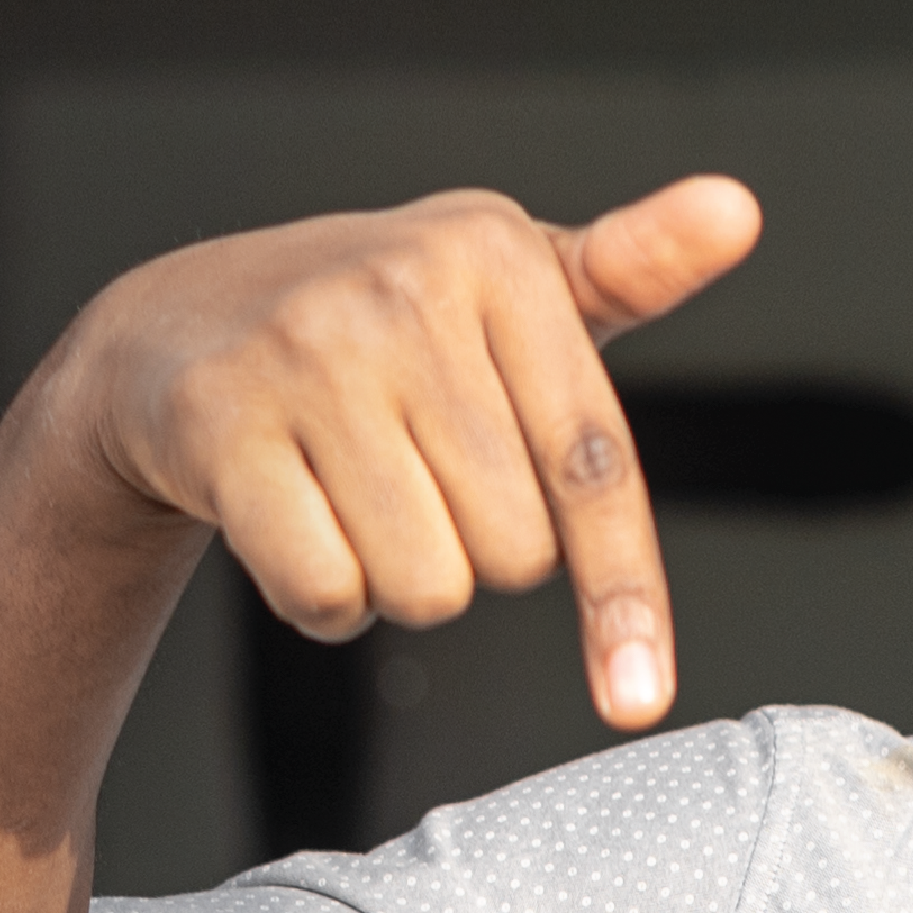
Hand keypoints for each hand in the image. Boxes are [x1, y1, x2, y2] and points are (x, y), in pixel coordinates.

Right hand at [49, 177, 762, 732]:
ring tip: (352, 498)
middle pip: (510, 553)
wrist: (174, 326)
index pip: (591, 463)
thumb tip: (738, 211)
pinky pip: (326, 594)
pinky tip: (294, 525)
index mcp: (495, 255)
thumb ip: (628, 268)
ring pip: (423, 587)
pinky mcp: (219, 425)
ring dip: (397, 584)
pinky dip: (321, 600)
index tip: (638, 701)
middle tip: (414, 486)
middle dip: (472, 554)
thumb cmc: (378, 323)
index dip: (622, 594)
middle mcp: (402, 290)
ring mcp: (306, 355)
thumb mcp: (503, 281)